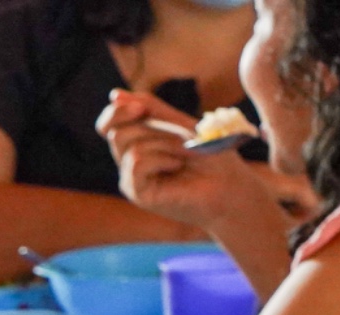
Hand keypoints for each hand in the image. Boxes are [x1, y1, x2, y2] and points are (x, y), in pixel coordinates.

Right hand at [97, 90, 314, 233]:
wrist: (230, 186)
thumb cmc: (210, 156)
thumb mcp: (179, 124)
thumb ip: (150, 109)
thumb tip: (114, 95)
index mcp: (137, 144)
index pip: (109, 125)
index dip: (117, 112)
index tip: (140, 107)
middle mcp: (129, 163)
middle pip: (118, 132)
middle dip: (155, 129)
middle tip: (183, 141)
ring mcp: (132, 180)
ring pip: (132, 147)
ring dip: (166, 145)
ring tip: (186, 156)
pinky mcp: (138, 194)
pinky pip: (138, 163)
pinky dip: (162, 159)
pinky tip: (178, 167)